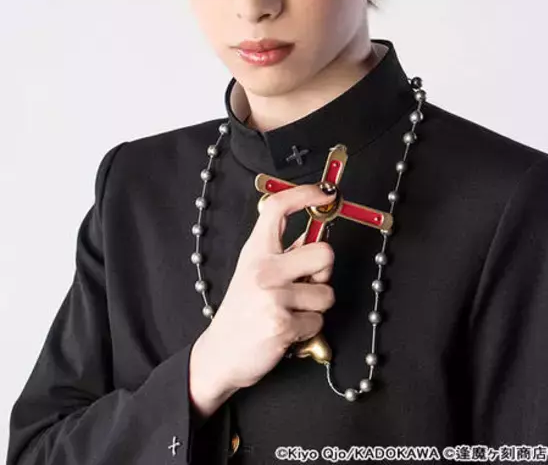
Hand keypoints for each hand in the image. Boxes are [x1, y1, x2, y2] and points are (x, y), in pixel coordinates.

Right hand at [189, 183, 335, 405]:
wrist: (220, 354)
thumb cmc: (241, 312)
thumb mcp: (253, 272)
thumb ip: (283, 253)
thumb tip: (312, 234)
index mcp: (256, 251)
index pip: (278, 208)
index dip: (305, 194)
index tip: (325, 193)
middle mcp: (263, 269)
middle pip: (324, 253)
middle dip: (324, 273)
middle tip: (306, 285)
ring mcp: (272, 296)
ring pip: (326, 293)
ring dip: (315, 307)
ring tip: (291, 311)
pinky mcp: (282, 324)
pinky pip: (318, 320)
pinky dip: (308, 329)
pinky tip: (287, 329)